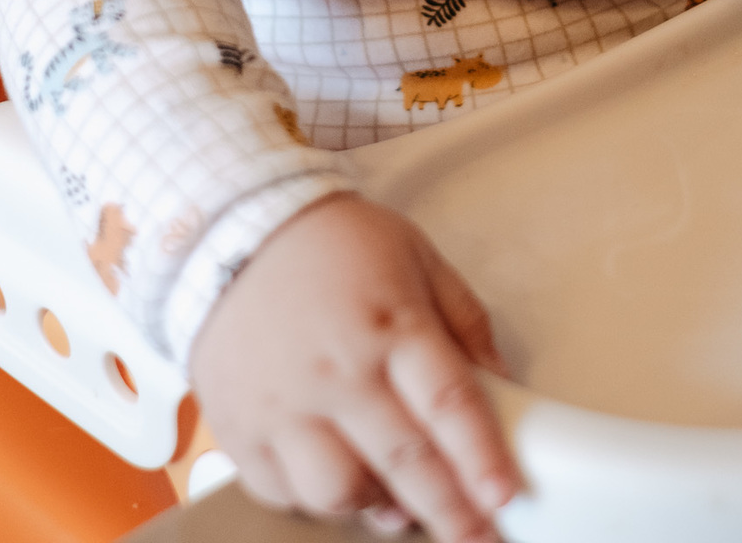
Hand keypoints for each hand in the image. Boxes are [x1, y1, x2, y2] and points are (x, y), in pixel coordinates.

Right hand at [188, 192, 518, 542]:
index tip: (505, 495)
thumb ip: (464, 319)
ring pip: (338, 492)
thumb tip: (502, 382)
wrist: (235, 230)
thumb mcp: (415, 257)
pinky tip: (336, 475)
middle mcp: (336, 372)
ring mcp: (284, 405)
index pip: (448, 404)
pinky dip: (313, 496)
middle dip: (451, 512)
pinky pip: (282, 492)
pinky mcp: (241, 428)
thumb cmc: (331, 243)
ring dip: (376, 506)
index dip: (482, 457)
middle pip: (405, 462)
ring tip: (398, 502)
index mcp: (389, 324)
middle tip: (478, 537)